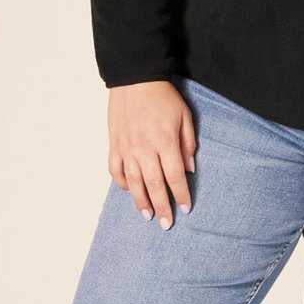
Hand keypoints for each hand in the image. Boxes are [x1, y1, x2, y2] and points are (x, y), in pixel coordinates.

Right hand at [107, 81, 196, 226]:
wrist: (135, 80)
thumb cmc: (163, 98)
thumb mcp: (184, 117)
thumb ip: (187, 145)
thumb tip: (188, 169)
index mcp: (164, 142)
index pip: (174, 176)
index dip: (181, 194)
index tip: (186, 208)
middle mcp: (144, 148)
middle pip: (154, 185)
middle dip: (162, 206)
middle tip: (166, 224)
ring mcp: (126, 148)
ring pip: (133, 182)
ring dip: (140, 201)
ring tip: (147, 216)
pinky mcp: (114, 144)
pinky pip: (115, 170)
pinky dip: (121, 183)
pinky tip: (129, 191)